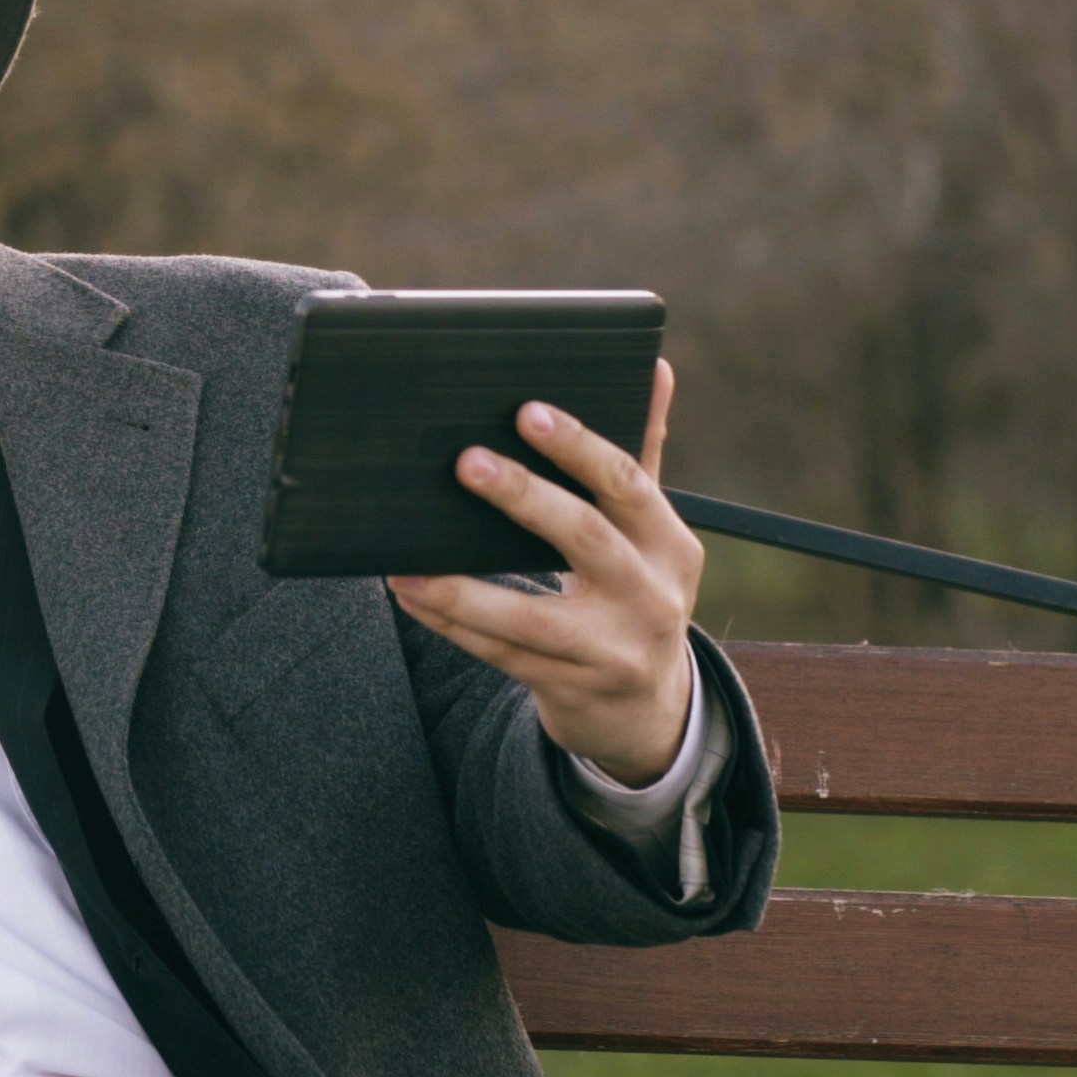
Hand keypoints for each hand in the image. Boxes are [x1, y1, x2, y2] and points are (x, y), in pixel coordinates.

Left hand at [387, 360, 704, 786]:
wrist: (648, 709)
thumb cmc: (635, 592)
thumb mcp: (651, 533)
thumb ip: (643, 455)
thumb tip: (655, 366)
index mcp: (671, 544)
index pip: (628, 484)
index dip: (580, 447)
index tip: (528, 410)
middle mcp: (651, 597)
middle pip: (586, 539)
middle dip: (525, 499)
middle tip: (465, 461)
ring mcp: (612, 651)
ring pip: (531, 619)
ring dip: (462, 589)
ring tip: (405, 560)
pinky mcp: (570, 690)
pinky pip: (500, 654)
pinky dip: (451, 623)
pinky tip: (409, 590)